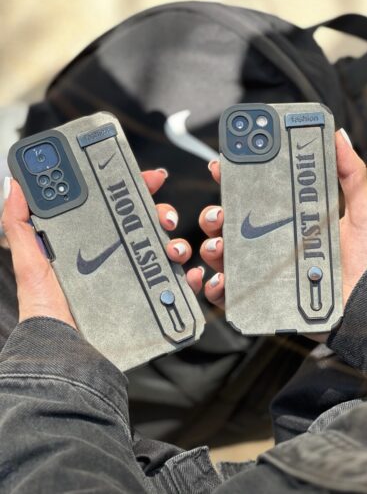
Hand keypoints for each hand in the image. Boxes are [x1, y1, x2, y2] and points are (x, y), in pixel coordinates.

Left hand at [1, 170, 203, 328]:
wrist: (63, 349)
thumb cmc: (46, 307)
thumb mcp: (30, 262)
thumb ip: (19, 224)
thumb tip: (14, 185)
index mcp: (92, 240)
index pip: (117, 205)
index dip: (133, 186)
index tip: (146, 176)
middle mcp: (116, 256)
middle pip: (147, 222)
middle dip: (162, 211)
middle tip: (164, 214)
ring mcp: (134, 277)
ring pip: (166, 249)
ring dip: (178, 243)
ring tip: (171, 249)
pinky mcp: (147, 300)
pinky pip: (176, 284)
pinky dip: (189, 277)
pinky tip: (188, 274)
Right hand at [199, 130, 366, 328]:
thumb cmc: (365, 259)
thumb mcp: (361, 211)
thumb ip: (350, 174)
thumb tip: (338, 136)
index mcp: (289, 218)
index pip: (253, 195)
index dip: (234, 178)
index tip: (222, 165)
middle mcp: (271, 242)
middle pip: (230, 224)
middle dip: (214, 214)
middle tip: (219, 212)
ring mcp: (264, 269)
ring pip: (223, 255)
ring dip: (211, 247)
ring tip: (220, 244)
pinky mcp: (262, 296)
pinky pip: (229, 292)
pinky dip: (215, 286)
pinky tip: (220, 279)